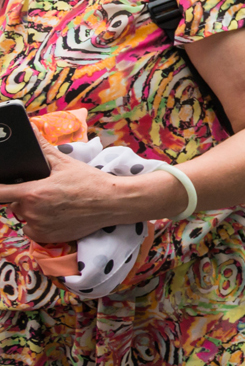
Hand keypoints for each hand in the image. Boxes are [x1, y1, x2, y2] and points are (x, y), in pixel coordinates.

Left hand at [1, 143, 168, 246]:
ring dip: (32, 211)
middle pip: (14, 204)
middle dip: (24, 197)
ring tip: (54, 203)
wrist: (112, 203)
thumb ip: (42, 148)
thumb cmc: (89, 181)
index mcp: (33, 193)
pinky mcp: (47, 237)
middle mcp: (33, 212)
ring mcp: (40, 227)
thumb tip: (29, 129)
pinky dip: (39, 224)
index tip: (1, 186)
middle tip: (45, 191)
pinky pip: (32, 230)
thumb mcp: (65, 163)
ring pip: (24, 217)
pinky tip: (56, 215)